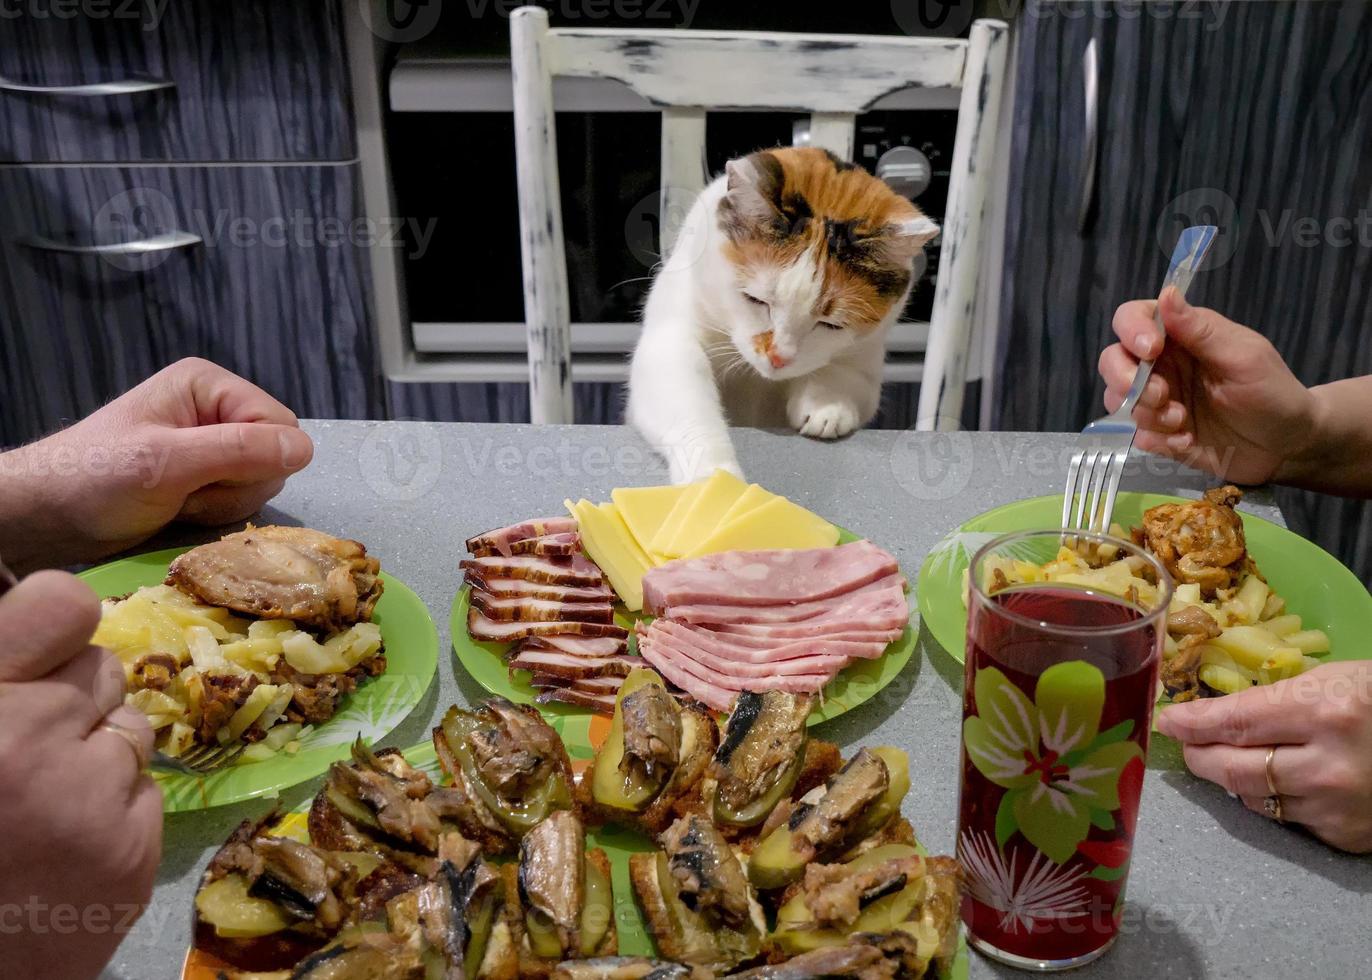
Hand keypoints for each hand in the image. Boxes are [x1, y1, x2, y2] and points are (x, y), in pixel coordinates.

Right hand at [0, 571, 161, 978]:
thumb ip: (1, 672)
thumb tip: (52, 610)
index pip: (61, 605)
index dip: (54, 620)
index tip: (46, 640)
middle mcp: (31, 742)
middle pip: (103, 668)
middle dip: (74, 698)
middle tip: (24, 748)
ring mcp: (90, 800)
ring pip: (133, 729)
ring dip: (98, 754)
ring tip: (39, 803)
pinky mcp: (133, 852)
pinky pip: (145, 791)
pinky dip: (114, 809)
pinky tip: (65, 845)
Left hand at [1, 358, 312, 569]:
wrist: (46, 516)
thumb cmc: (93, 480)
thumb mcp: (166, 463)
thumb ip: (239, 452)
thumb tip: (306, 450)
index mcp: (209, 385)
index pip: (281, 424)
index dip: (257, 460)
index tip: (208, 476)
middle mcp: (216, 409)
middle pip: (275, 455)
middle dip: (237, 485)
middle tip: (186, 492)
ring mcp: (211, 443)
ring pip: (262, 482)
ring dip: (223, 503)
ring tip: (176, 501)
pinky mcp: (205, 474)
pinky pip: (240, 498)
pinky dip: (214, 512)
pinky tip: (178, 510)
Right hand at [1097, 288, 1317, 483]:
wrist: (1288, 446)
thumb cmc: (1273, 392)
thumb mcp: (1243, 356)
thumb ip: (1201, 330)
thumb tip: (1167, 293)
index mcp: (1180, 337)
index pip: (1133, 318)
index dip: (1131, 331)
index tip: (1150, 350)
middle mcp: (1161, 365)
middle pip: (1112, 360)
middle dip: (1127, 380)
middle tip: (1162, 396)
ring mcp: (1156, 400)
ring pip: (1117, 400)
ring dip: (1145, 413)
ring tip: (1181, 422)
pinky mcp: (1158, 434)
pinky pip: (1136, 435)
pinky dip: (1158, 440)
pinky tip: (1187, 441)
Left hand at [1157, 660, 1371, 852]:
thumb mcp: (1332, 680)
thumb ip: (1274, 699)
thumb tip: (1210, 713)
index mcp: (1326, 712)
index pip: (1237, 722)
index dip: (1193, 723)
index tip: (1168, 721)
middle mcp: (1329, 766)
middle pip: (1234, 769)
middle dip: (1200, 756)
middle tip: (1188, 745)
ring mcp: (1338, 808)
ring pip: (1253, 799)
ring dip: (1233, 779)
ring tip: (1228, 759)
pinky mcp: (1346, 837)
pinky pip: (1287, 819)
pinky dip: (1273, 800)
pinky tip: (1281, 781)